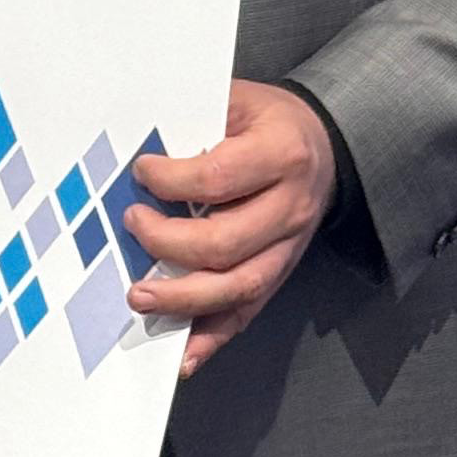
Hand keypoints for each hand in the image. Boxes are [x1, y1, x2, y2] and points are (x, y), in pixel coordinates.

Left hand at [123, 78, 337, 377]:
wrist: (325, 146)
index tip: (141, 172)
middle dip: (168, 242)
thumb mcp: (238, 100)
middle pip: (226, 242)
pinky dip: (213, 338)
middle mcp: (291, 207)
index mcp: (282, 154)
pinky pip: (248, 313)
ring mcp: (289, 247)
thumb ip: (196, 119)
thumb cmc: (269, 122)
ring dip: (184, 299)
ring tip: (140, 296)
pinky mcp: (280, 274)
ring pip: (239, 286)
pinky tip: (183, 356)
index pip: (218, 178)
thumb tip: (139, 144)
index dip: (171, 180)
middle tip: (132, 225)